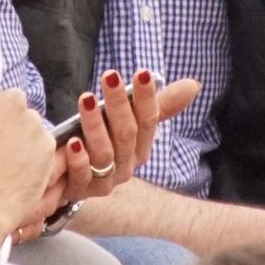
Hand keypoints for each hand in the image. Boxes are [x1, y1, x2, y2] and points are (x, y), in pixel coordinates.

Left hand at [9, 68, 199, 243]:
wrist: (70, 179)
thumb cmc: (102, 140)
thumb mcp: (127, 120)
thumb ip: (158, 105)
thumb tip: (194, 85)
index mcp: (141, 148)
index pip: (149, 121)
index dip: (147, 98)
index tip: (142, 74)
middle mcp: (126, 167)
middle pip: (126, 135)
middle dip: (119, 104)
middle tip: (110, 76)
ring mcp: (104, 181)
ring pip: (104, 154)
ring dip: (95, 125)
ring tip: (86, 99)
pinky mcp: (80, 191)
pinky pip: (82, 177)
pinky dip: (79, 160)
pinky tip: (73, 142)